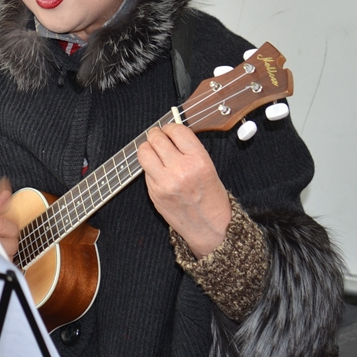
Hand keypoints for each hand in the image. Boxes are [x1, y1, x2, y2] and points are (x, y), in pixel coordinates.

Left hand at [137, 123, 231, 257]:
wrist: (211, 228)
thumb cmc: (212, 198)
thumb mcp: (209, 168)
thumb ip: (189, 150)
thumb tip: (170, 134)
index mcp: (199, 160)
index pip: (177, 131)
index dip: (170, 127)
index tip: (169, 130)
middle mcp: (180, 170)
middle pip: (157, 139)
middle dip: (156, 135)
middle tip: (158, 137)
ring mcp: (164, 182)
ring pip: (144, 152)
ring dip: (147, 148)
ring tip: (153, 150)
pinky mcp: (154, 192)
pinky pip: (145, 171)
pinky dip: (149, 167)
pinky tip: (157, 170)